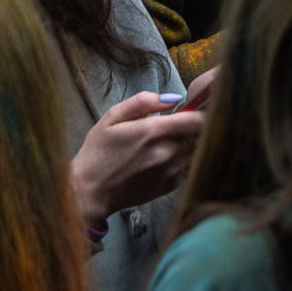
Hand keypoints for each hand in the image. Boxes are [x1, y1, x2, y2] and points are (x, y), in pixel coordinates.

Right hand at [70, 86, 208, 222]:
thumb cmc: (99, 151)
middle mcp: (168, 153)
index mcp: (153, 132)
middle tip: (165, 129)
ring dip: (183, 145)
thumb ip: (142, 102)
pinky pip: (185, 166)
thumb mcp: (112, 118)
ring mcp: (171, 171)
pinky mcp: (172, 186)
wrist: (91, 192)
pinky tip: (157, 162)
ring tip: (159, 146)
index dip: (200, 112)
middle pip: (195, 134)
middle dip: (185, 128)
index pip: (197, 119)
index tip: (195, 108)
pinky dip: (177, 161)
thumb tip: (173, 98)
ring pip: (192, 150)